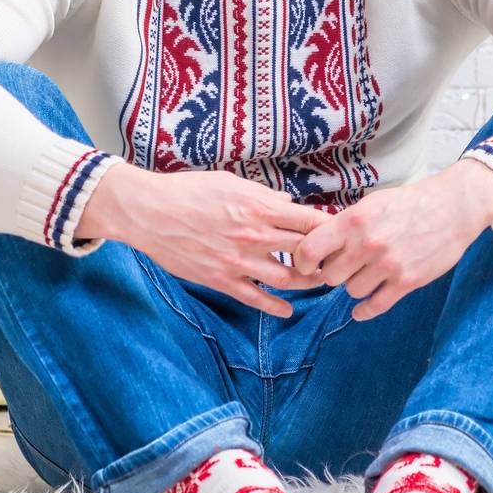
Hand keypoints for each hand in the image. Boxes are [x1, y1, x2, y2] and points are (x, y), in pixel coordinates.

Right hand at [75, 161, 331, 317]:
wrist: (150, 212)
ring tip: (318, 283)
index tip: (342, 233)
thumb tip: (287, 203)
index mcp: (260, 207)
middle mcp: (255, 236)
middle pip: (305, 252)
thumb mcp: (230, 182)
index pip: (309, 220)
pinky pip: (255, 298)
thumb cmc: (189, 191)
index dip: (330, 229)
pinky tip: (287, 310)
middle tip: (337, 263)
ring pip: (287, 279)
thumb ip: (262, 195)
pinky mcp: (221, 279)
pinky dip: (275, 307)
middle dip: (325, 258)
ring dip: (307, 283)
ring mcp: (239, 260)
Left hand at [289, 159, 492, 320]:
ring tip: (364, 274)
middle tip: (343, 266)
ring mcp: (388, 265)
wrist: (453, 207)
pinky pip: (375, 306)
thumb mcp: (371, 203)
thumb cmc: (409, 202)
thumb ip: (344, 224)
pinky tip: (361, 309)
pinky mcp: (407, 281)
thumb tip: (315, 244)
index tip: (308, 263)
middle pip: (329, 275)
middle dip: (333, 272)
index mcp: (354, 220)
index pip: (310, 250)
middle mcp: (367, 244)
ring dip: (354, 285)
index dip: (303, 260)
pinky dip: (365, 311)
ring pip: (351, 291)